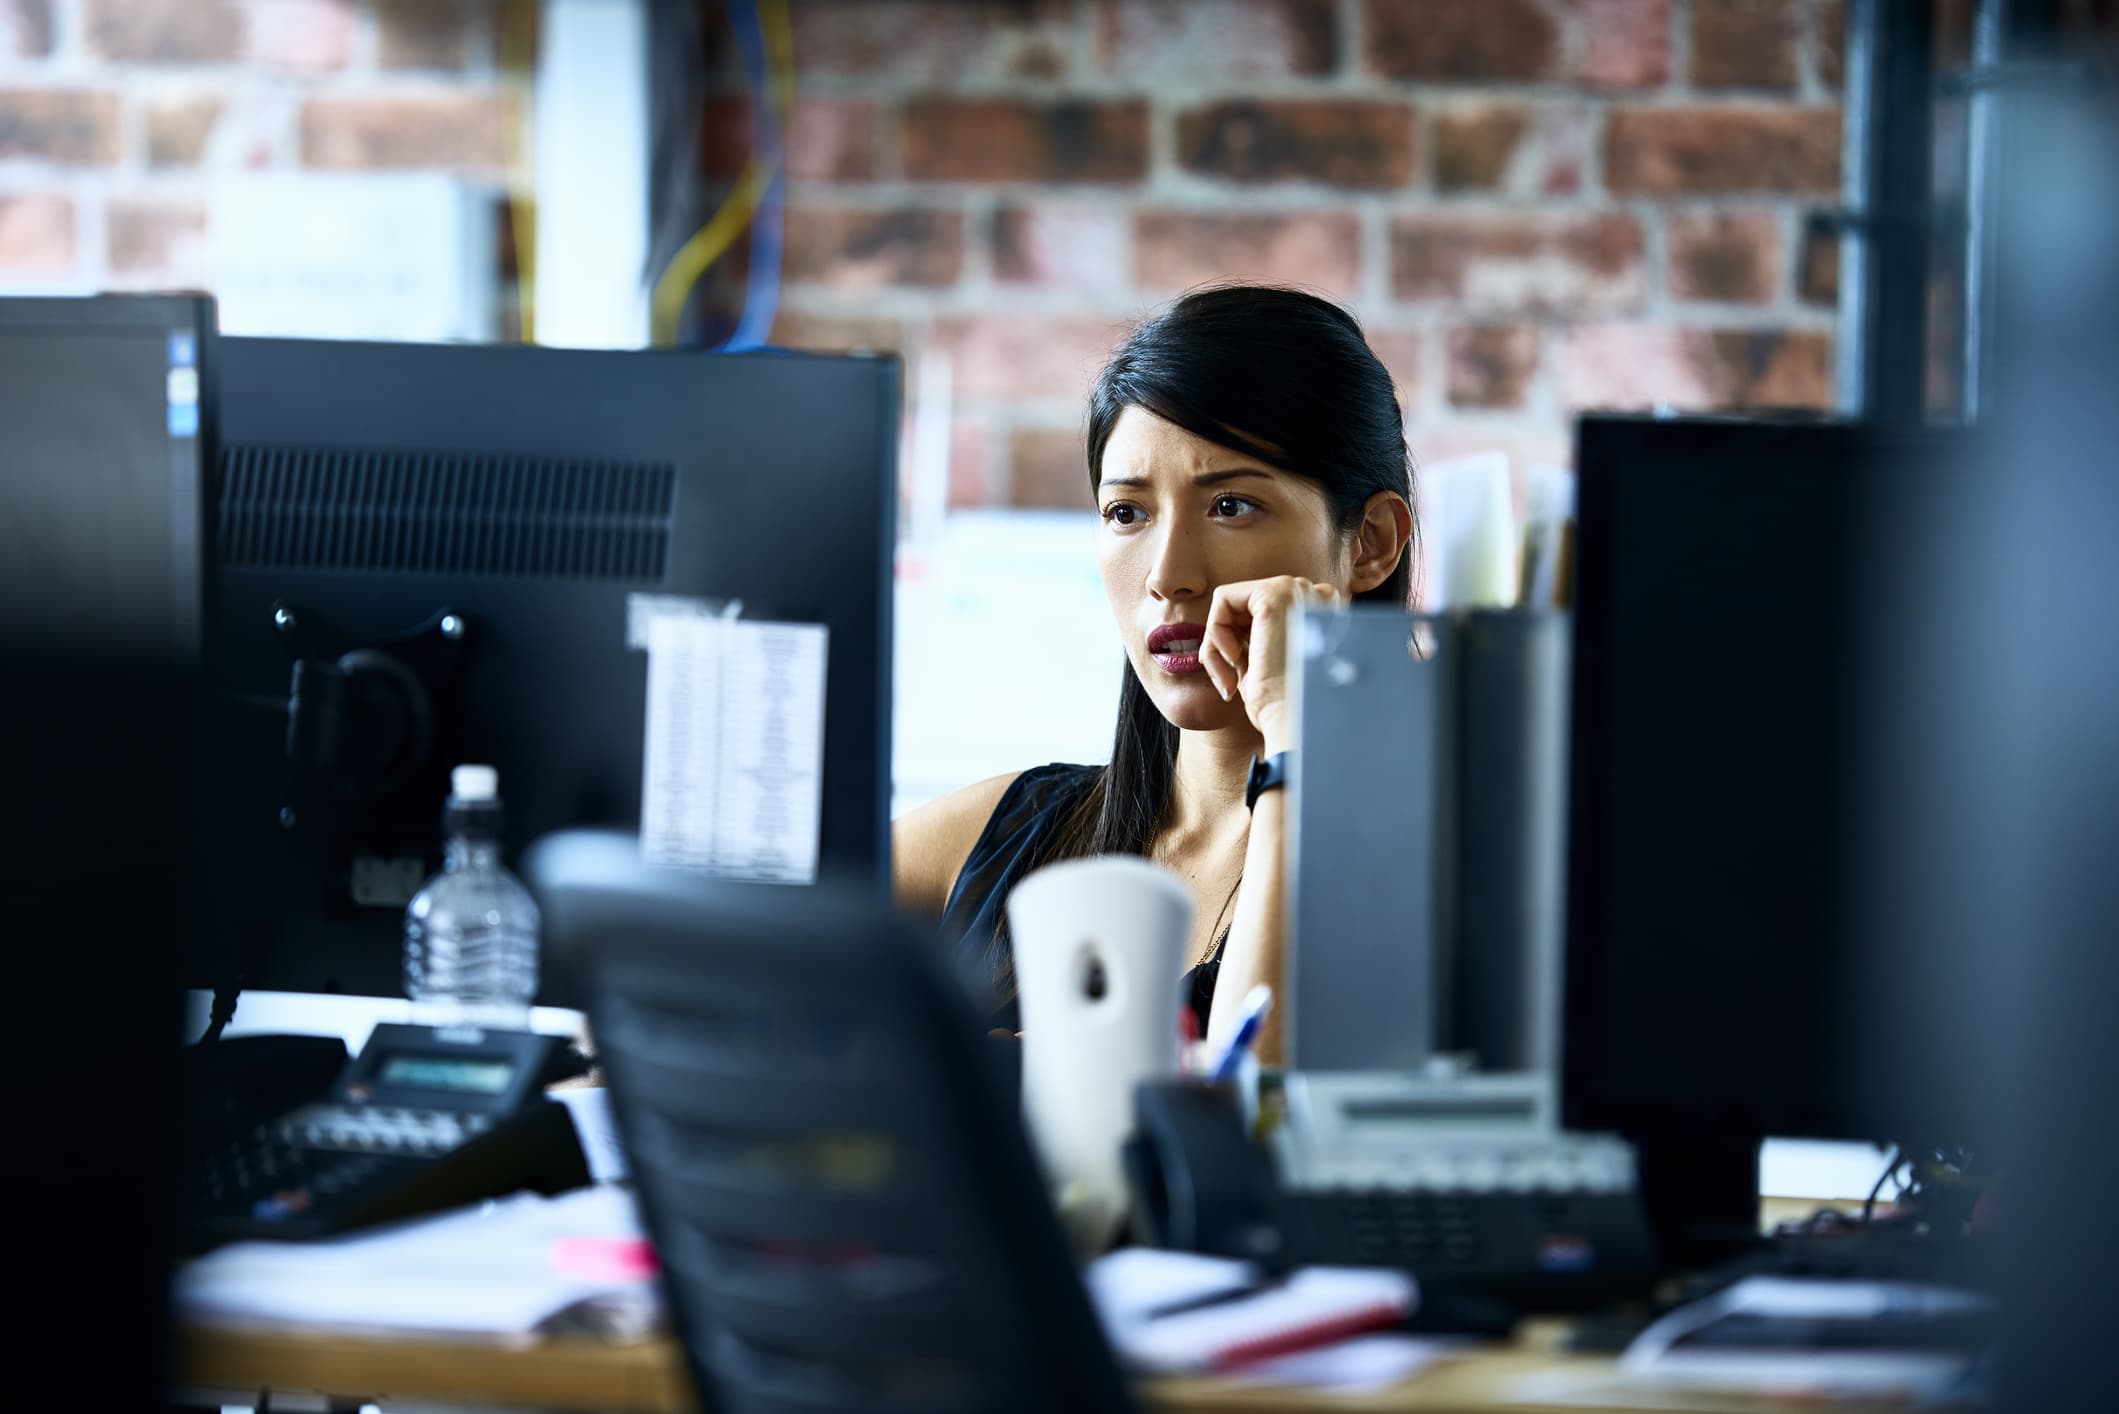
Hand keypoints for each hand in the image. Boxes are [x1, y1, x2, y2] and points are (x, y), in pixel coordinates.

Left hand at [1198, 576, 1346, 751]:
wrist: (1294, 720)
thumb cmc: (1282, 704)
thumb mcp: (1268, 665)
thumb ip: (1254, 641)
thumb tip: (1229, 637)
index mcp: (1317, 612)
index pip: (1261, 615)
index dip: (1239, 643)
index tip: (1231, 679)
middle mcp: (1313, 594)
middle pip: (1245, 606)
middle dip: (1225, 643)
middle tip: (1225, 681)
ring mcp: (1296, 590)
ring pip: (1231, 603)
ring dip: (1218, 644)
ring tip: (1228, 679)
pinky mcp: (1274, 594)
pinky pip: (1223, 599)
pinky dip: (1216, 631)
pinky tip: (1233, 659)